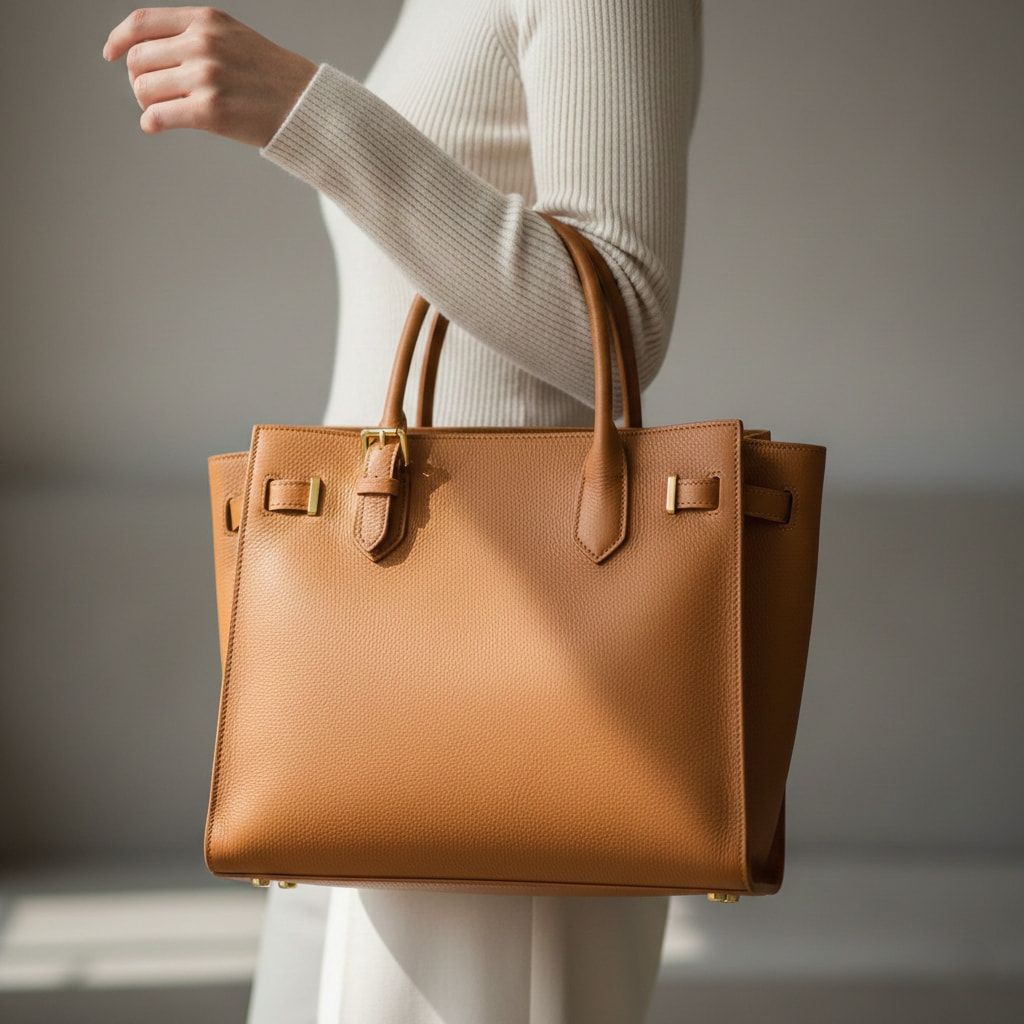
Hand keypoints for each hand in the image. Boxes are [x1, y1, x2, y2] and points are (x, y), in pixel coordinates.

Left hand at [103, 7, 316, 146]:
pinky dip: (152, 123)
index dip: (118, 39)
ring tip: (162, 111)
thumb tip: (149, 54)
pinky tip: (157, 126)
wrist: (307, 105)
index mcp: (206, 21)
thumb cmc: (273, 78)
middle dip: (138, 80)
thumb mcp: (234, 38)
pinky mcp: (210, 111)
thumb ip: (196, 36)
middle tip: (153, 96)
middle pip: (139, 60)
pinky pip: (158, 116)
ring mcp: (206, 77)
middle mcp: (202, 44)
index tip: (111, 54)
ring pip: (143, 88)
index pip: (142, 23)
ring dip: (146, 103)